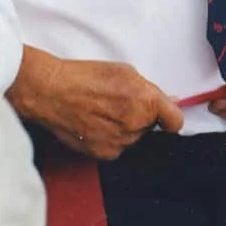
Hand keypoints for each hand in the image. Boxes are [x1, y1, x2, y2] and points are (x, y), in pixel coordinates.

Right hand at [6, 47, 183, 159]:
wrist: (51, 93)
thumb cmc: (86, 77)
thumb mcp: (125, 72)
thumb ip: (150, 90)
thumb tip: (170, 101)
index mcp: (147, 102)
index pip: (175, 121)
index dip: (170, 118)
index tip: (166, 117)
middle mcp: (136, 124)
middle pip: (150, 126)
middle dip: (141, 117)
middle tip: (119, 103)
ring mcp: (120, 142)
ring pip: (133, 137)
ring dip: (125, 128)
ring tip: (102, 112)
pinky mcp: (104, 153)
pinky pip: (116, 147)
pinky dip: (110, 138)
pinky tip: (94, 124)